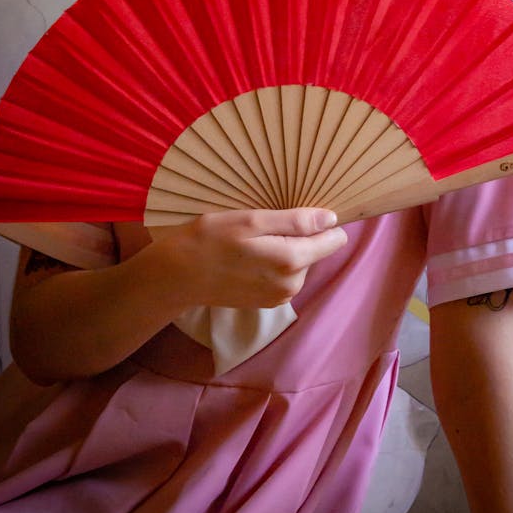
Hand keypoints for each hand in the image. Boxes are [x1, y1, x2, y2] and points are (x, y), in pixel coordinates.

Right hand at [147, 208, 347, 308]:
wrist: (178, 276)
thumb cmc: (210, 239)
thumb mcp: (252, 220)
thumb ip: (296, 221)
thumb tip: (332, 219)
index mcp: (292, 261)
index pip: (334, 240)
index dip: (322, 221)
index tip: (301, 211)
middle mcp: (292, 285)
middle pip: (316, 250)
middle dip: (298, 235)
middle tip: (264, 223)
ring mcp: (279, 297)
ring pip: (300, 262)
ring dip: (283, 247)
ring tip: (252, 238)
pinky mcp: (267, 301)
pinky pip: (284, 274)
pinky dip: (272, 261)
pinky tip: (248, 254)